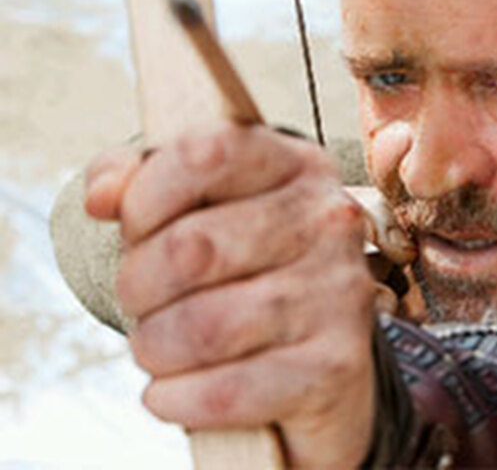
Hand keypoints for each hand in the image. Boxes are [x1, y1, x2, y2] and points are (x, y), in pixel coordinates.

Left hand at [86, 124, 377, 467]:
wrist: (321, 362)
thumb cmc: (247, 273)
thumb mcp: (201, 209)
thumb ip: (142, 181)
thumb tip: (103, 196)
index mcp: (297, 165)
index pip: (205, 153)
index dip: (146, 196)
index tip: (137, 228)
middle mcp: (330, 221)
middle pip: (192, 248)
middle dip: (139, 285)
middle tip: (141, 301)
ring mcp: (339, 293)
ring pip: (202, 327)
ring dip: (155, 348)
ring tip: (161, 347)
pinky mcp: (335, 366)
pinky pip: (225, 391)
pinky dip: (177, 398)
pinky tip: (176, 390)